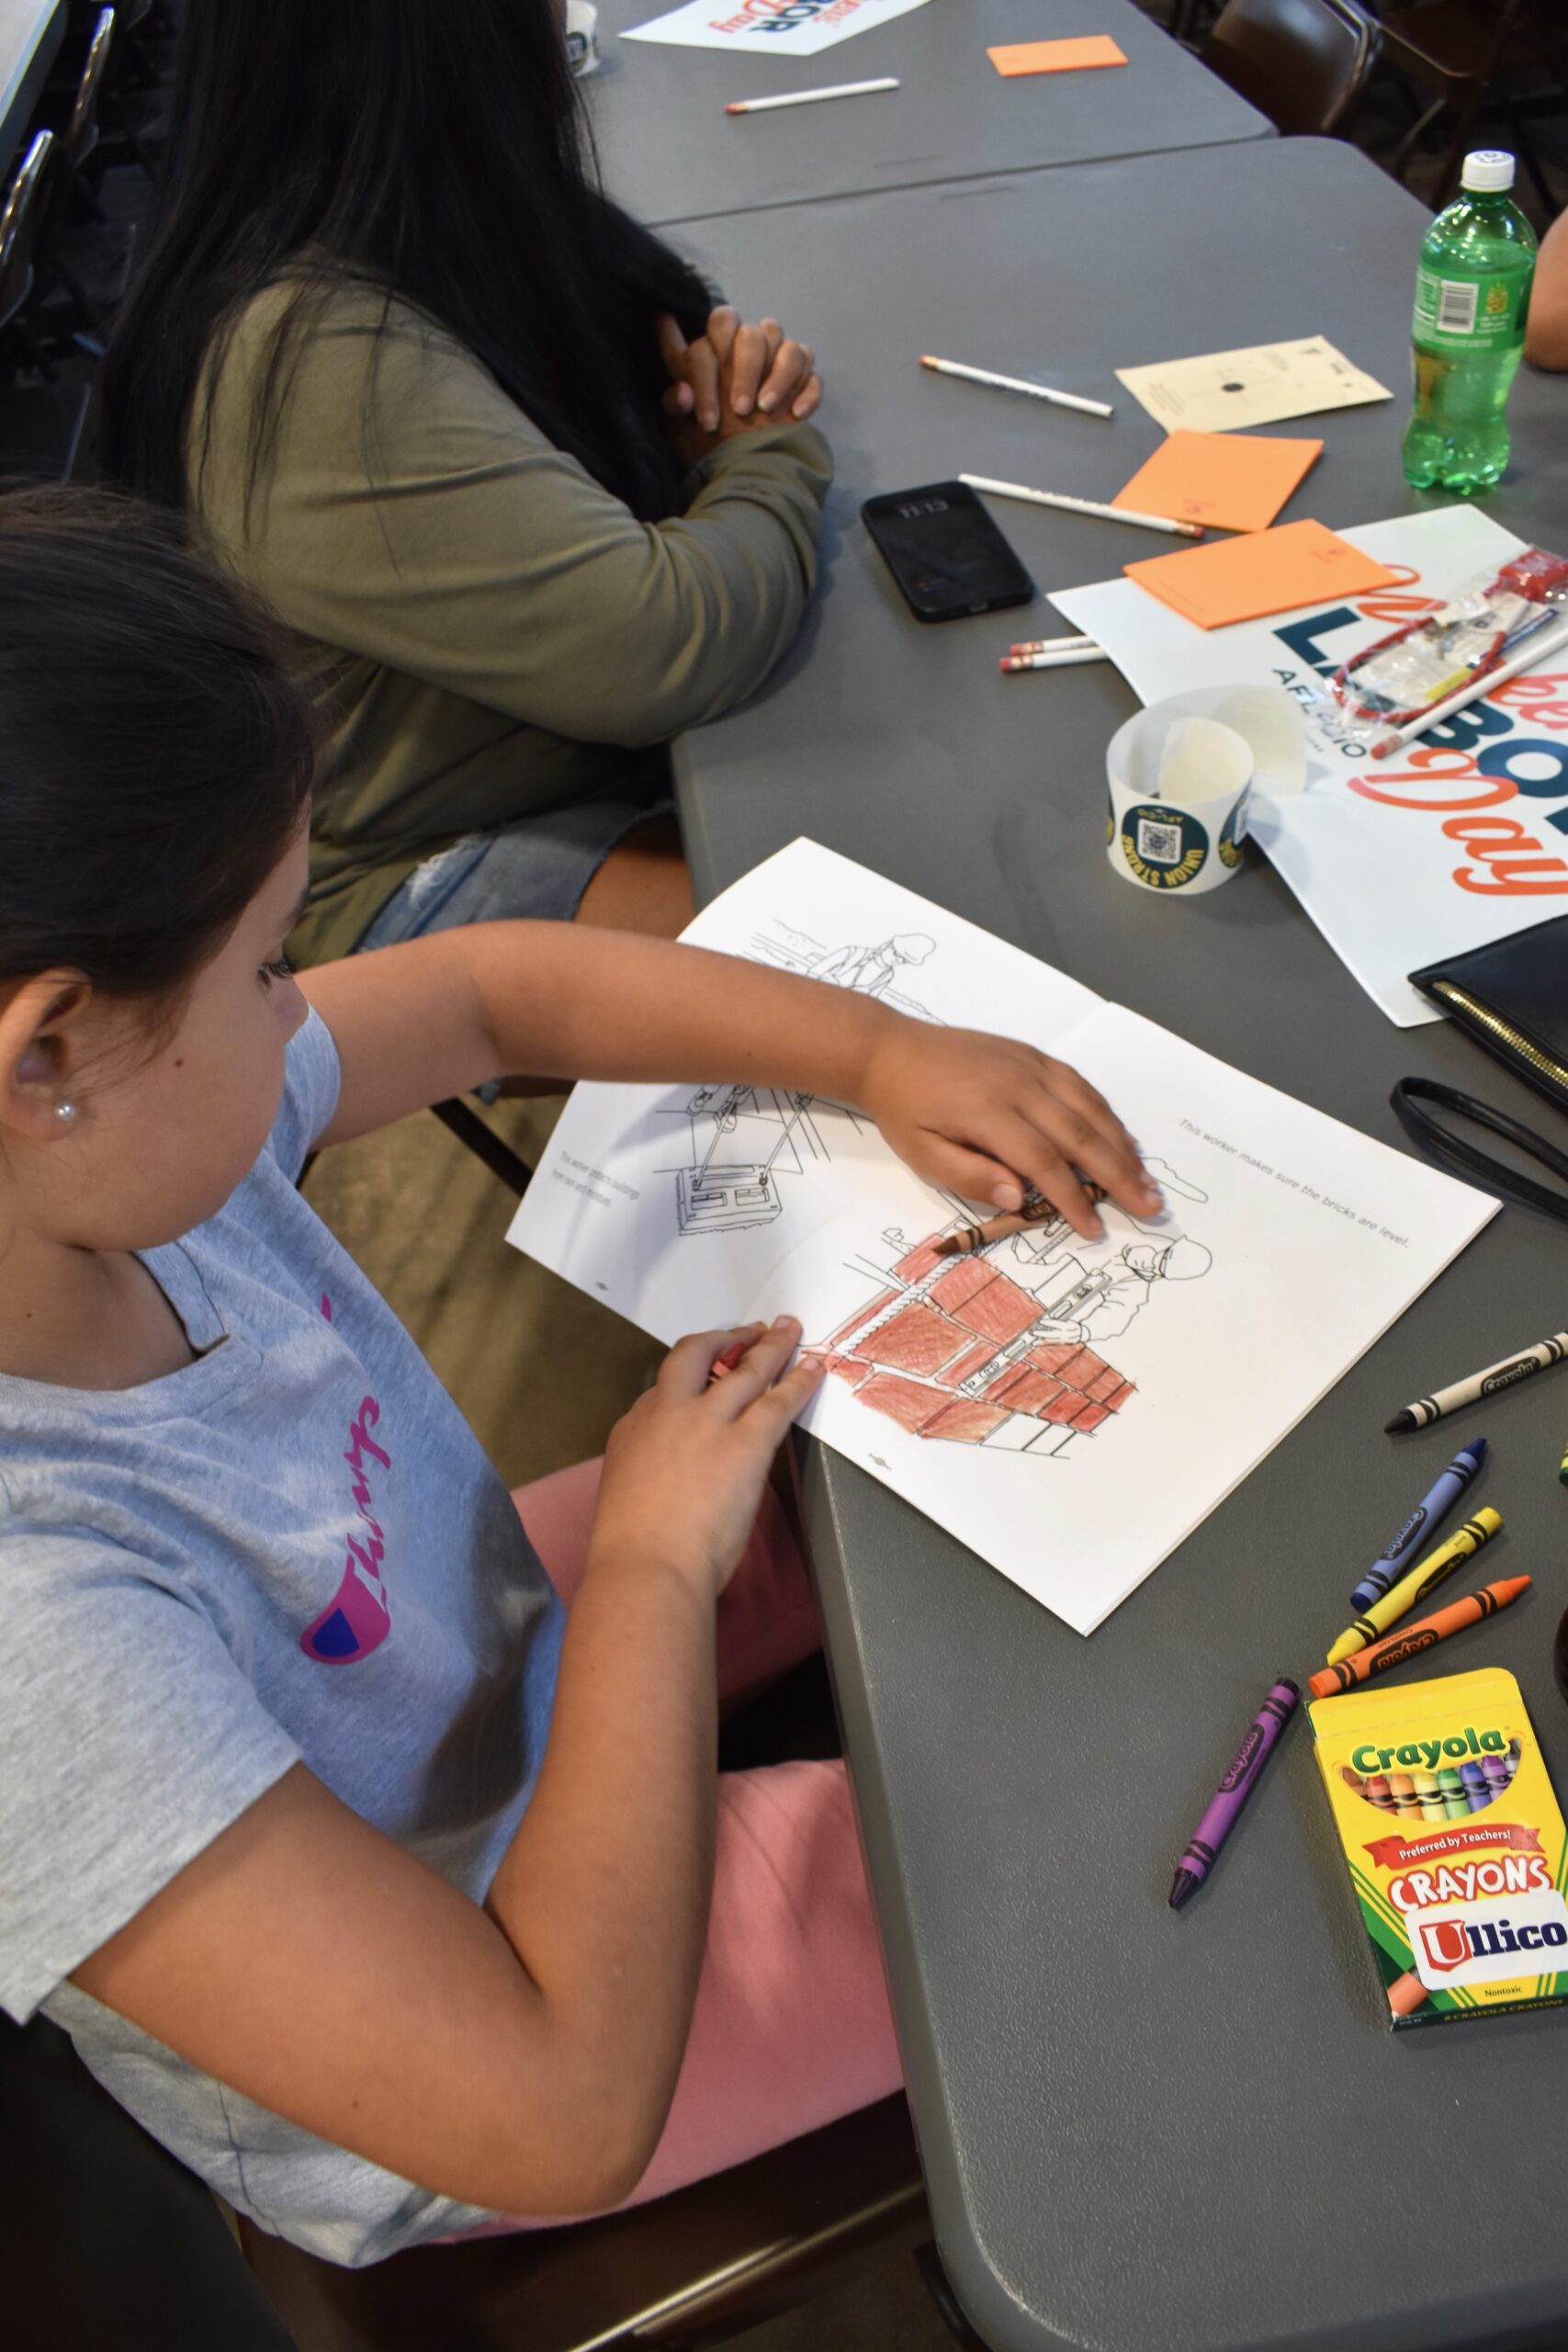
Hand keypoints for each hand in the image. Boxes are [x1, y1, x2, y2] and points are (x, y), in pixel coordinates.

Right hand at [590, 1319, 823, 1598]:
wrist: (647, 1565)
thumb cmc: (632, 1550)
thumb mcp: (624, 1495)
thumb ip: (648, 1474)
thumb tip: (674, 1480)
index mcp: (633, 1430)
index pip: (663, 1393)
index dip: (688, 1386)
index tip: (705, 1385)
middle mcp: (667, 1412)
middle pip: (695, 1356)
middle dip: (723, 1339)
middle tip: (747, 1331)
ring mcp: (708, 1421)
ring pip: (745, 1369)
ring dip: (770, 1346)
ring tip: (788, 1329)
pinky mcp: (746, 1441)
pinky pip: (779, 1400)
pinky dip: (800, 1380)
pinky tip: (813, 1368)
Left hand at [658, 306, 821, 459]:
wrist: (745, 473)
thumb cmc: (707, 447)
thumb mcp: (681, 432)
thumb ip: (674, 407)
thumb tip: (683, 394)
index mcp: (711, 354)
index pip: (706, 338)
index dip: (705, 374)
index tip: (705, 415)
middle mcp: (743, 352)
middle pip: (749, 333)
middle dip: (745, 369)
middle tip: (740, 409)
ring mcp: (776, 364)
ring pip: (786, 346)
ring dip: (778, 376)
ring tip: (766, 409)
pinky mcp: (802, 383)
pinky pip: (812, 373)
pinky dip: (806, 392)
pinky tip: (795, 415)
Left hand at [857, 1020, 1161, 1240]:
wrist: (890, 1049)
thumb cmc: (903, 1109)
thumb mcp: (921, 1153)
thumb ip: (970, 1176)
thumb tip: (1020, 1198)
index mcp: (989, 1113)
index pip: (1045, 1162)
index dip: (1073, 1198)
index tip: (1094, 1228)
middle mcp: (1019, 1085)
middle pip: (1081, 1135)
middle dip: (1119, 1175)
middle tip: (1150, 1206)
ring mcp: (1030, 1066)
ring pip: (1089, 1108)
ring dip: (1122, 1146)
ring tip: (1146, 1178)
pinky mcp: (1033, 1055)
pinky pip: (1080, 1085)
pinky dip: (1107, 1113)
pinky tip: (1122, 1137)